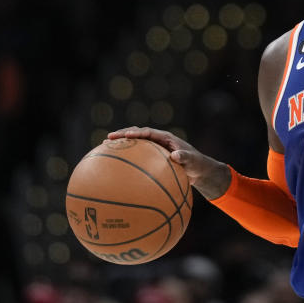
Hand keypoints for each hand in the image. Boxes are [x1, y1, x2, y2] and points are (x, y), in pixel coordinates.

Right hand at [106, 127, 230, 198]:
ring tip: (104, 147)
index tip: (126, 135)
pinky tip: (114, 168)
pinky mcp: (151, 158)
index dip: (137, 133)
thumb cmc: (197, 165)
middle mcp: (158, 141)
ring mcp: (153, 149)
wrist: (199, 170)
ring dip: (121, 145)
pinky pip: (137, 157)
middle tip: (108, 138)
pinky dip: (126, 159)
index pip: (149, 132)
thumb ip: (185, 157)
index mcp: (166, 138)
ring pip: (134, 144)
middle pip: (137, 134)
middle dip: (122, 135)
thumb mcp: (193, 161)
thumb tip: (175, 155)